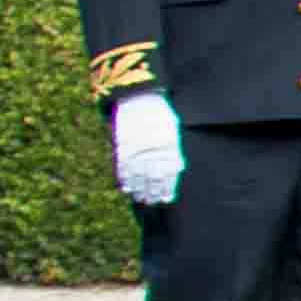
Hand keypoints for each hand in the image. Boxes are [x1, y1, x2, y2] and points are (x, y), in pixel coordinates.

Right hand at [110, 90, 181, 207]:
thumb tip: (178, 169)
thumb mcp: (173, 129)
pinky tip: (127, 188)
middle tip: (153, 202)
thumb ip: (174, 149)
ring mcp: (137, 148)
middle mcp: (153, 148)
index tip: (167, 199)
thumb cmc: (160, 114)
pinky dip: (125, 179)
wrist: (139, 98)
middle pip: (154, 177)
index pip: (169, 173)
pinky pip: (123, 167)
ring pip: (138, 175)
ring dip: (139, 189)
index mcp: (169, 145)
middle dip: (154, 192)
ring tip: (142, 199)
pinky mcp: (122, 146)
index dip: (167, 188)